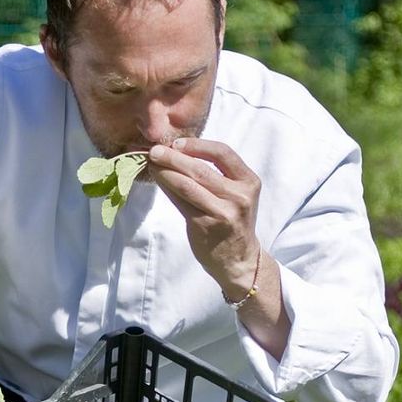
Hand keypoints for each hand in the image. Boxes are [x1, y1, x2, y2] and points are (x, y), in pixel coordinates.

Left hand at [144, 138, 263, 297]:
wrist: (239, 258)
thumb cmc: (232, 220)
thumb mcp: (235, 194)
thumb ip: (215, 174)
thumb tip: (178, 151)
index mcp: (249, 182)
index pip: (223, 153)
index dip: (197, 145)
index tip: (177, 143)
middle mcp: (239, 196)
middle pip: (201, 169)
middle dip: (174, 157)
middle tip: (155, 150)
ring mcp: (223, 212)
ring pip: (187, 185)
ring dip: (165, 172)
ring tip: (152, 163)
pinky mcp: (205, 225)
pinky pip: (181, 202)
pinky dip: (166, 188)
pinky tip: (158, 180)